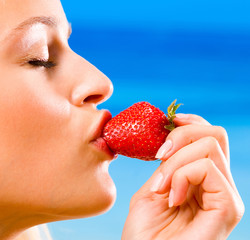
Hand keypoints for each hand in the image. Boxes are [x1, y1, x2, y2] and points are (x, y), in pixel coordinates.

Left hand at [122, 114, 243, 239]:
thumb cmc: (145, 230)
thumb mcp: (154, 185)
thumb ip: (168, 162)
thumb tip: (173, 132)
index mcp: (202, 179)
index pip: (209, 135)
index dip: (190, 122)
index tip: (168, 121)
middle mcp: (219, 184)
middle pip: (215, 134)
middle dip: (181, 136)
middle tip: (159, 157)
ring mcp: (226, 196)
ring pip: (210, 147)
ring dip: (175, 161)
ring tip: (161, 186)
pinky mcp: (228, 207)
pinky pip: (207, 168)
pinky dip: (181, 175)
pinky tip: (171, 197)